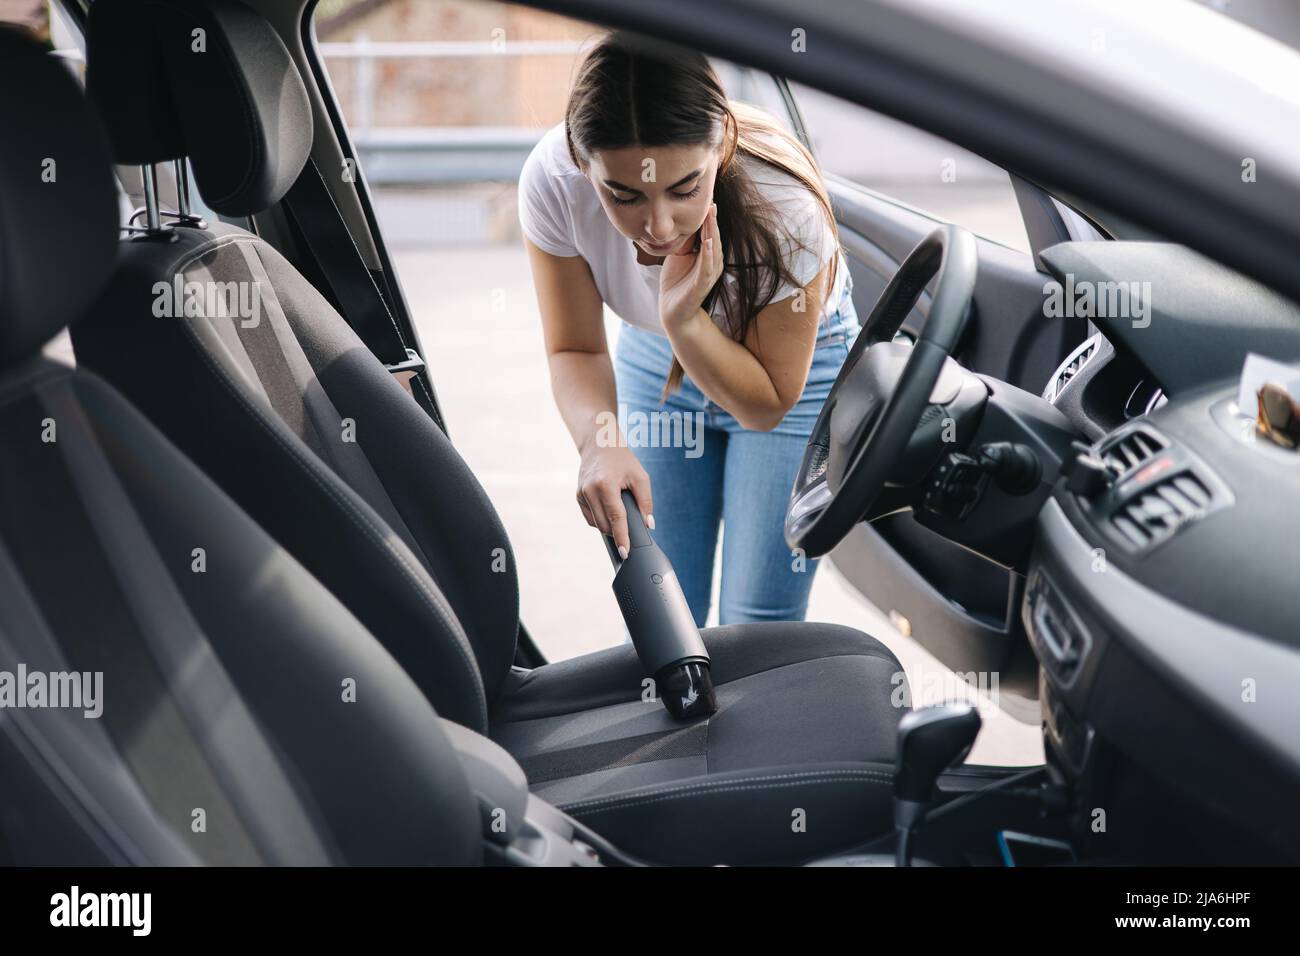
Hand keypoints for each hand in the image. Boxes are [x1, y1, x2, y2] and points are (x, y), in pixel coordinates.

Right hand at [576, 443, 653, 558]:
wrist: (600, 443)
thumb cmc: (622, 459)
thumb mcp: (640, 476)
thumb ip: (646, 502)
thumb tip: (649, 524)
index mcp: (605, 484)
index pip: (616, 517)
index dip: (622, 537)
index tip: (625, 552)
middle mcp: (590, 490)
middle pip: (604, 524)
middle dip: (617, 530)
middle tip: (629, 526)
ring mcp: (581, 493)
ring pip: (596, 523)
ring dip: (609, 525)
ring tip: (619, 512)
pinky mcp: (578, 495)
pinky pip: (590, 517)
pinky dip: (600, 519)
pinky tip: (608, 509)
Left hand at [659, 202, 723, 331]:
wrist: (672, 310)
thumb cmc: (676, 282)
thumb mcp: (678, 255)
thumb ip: (684, 240)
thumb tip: (683, 219)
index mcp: (707, 254)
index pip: (709, 231)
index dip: (708, 216)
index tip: (705, 197)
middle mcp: (712, 262)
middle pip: (715, 236)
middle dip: (712, 219)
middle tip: (710, 200)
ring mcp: (708, 273)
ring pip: (714, 248)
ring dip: (713, 231)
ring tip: (711, 215)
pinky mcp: (702, 284)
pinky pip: (707, 267)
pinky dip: (709, 254)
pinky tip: (709, 241)